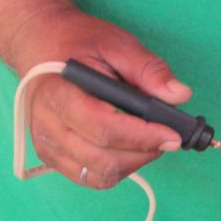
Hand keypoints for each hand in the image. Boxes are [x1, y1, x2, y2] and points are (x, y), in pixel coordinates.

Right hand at [0, 6, 191, 189]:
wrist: (40, 44)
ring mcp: (47, 145)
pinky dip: (117, 170)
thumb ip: (148, 69)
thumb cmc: (78, 43)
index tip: (174, 135)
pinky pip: (89, 177)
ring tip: (150, 141)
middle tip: (169, 138)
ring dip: (133, 163)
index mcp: (60, 95)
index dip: (142, 136)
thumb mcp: (117, 44)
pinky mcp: (51, 156)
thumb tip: (180, 95)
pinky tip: (130, 149)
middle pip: (102, 158)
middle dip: (144, 152)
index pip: (103, 128)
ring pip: (98, 174)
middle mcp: (47, 127)